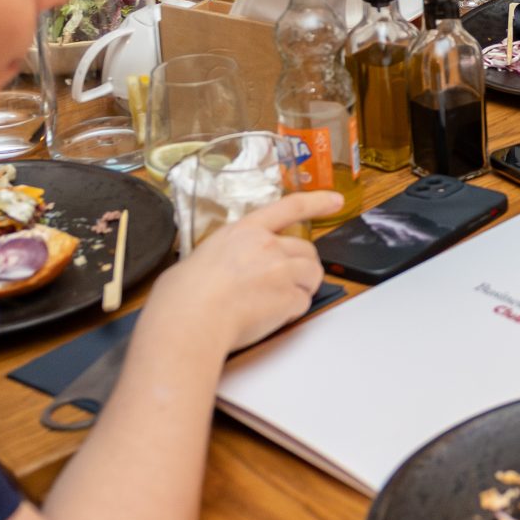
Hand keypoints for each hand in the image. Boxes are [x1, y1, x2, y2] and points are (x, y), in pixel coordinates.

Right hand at [150, 192, 337, 353]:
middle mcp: (267, 245)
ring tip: (275, 302)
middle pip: (306, 250)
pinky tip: (269, 317)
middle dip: (302, 266)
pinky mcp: (289, 297)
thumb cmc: (183, 295)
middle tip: (284, 283)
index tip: (336, 199)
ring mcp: (281, 270)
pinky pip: (303, 303)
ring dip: (302, 288)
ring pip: (312, 275)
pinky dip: (292, 312)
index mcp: (244, 231)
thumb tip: (226, 268)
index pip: (290, 207)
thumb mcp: (202, 257)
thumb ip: (228, 255)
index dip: (317, 201)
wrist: (190, 319)